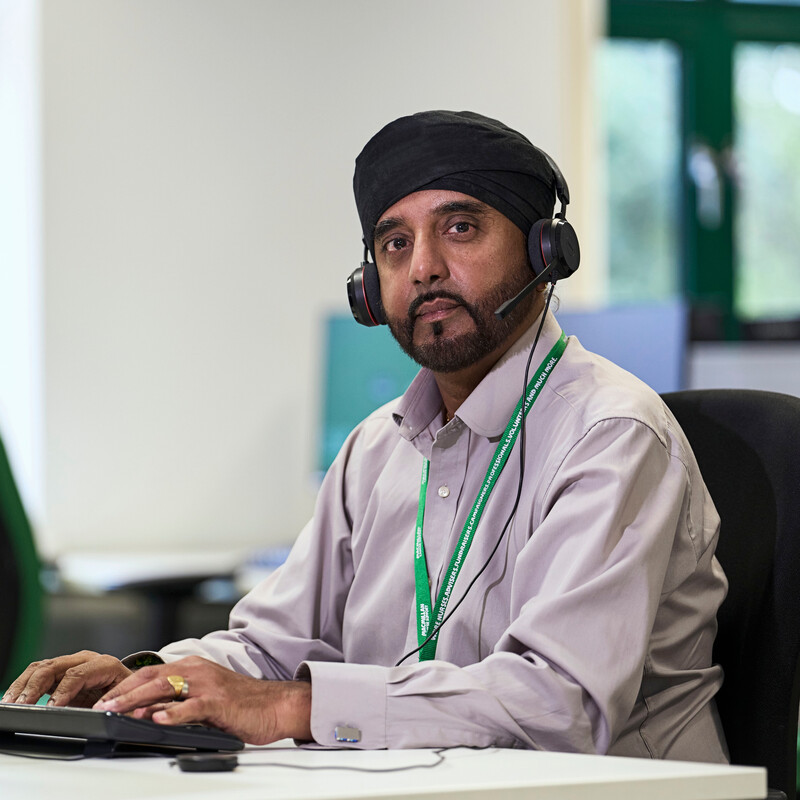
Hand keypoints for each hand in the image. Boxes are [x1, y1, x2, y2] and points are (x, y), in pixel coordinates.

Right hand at [2, 651, 132, 706]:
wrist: (132, 687)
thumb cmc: (131, 695)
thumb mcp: (129, 701)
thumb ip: (117, 706)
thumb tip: (102, 712)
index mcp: (106, 665)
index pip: (79, 674)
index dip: (64, 691)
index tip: (52, 707)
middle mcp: (87, 660)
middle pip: (55, 667)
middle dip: (36, 687)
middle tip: (24, 706)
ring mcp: (73, 663)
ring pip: (43, 667)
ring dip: (24, 685)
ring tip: (12, 704)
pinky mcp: (61, 672)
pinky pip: (38, 673)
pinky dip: (23, 685)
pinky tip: (14, 699)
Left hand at [93, 656, 311, 744]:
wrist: (275, 705)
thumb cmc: (240, 704)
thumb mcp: (203, 698)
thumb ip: (177, 702)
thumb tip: (145, 713)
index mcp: (192, 668)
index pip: (150, 672)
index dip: (124, 686)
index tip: (103, 699)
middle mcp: (197, 671)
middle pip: (152, 677)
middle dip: (123, 692)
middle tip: (100, 705)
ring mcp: (208, 685)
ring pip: (167, 687)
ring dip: (138, 699)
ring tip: (118, 710)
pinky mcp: (220, 702)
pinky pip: (192, 707)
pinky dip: (174, 713)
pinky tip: (159, 719)